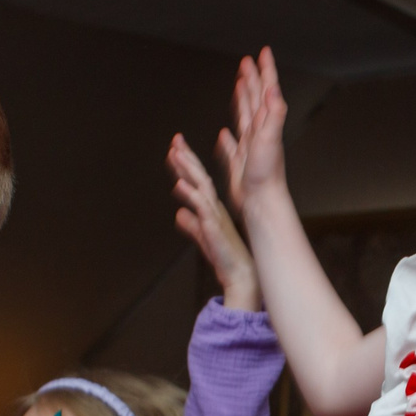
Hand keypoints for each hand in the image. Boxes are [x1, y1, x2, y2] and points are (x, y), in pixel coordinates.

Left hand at [168, 133, 260, 310]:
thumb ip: (191, 224)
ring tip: (176, 153)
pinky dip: (190, 194)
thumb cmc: (224, 257)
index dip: (186, 164)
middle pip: (198, 176)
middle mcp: (214, 206)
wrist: (240, 275)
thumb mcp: (203, 237)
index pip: (197, 180)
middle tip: (176, 139)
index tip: (176, 148)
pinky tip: (179, 184)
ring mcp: (215, 214)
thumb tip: (179, 213)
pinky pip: (201, 206)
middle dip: (186, 157)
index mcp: (212, 207)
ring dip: (187, 169)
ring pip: (200, 185)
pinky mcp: (214, 226)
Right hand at [215, 48, 291, 209]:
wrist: (261, 201)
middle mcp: (259, 133)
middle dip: (252, 79)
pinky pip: (232, 146)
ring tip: (239, 86)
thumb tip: (273, 88)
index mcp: (265, 124)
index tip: (263, 52)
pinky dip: (228, 138)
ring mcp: (250, 148)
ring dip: (242, 99)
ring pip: (244, 117)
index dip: (265, 71)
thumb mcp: (270, 138)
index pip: (267, 91)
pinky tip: (224, 134)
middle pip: (255, 99)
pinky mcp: (240, 163)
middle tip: (247, 62)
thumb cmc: (266, 174)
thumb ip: (274, 112)